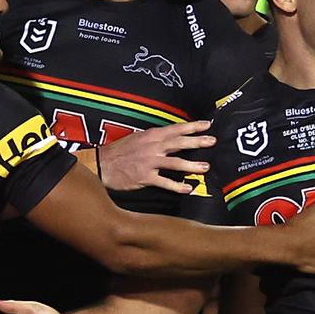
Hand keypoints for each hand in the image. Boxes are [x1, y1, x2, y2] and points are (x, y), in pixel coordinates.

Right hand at [97, 121, 215, 192]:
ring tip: (205, 167)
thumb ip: (155, 139)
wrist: (102, 164)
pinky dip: (178, 186)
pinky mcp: (145, 177)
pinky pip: (165, 182)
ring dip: (192, 165)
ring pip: (175, 162)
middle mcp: (152, 147)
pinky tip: (188, 189)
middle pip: (179, 143)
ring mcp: (149, 162)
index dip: (192, 126)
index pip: (175, 129)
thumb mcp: (138, 139)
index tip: (207, 125)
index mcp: (151, 136)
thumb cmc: (119, 152)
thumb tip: (171, 139)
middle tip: (212, 141)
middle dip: (197, 141)